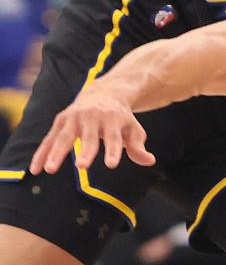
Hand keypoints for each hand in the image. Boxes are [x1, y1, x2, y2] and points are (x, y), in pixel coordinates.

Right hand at [29, 88, 154, 174]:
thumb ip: (138, 147)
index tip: (111, 164)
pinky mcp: (60, 121)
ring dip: (56, 153)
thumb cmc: (121, 119)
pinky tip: (35, 169)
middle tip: (81, 166)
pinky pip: (49, 139)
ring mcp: (73, 118)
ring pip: (63, 137)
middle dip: (85, 151)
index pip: (113, 138)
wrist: (103, 94)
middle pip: (87, 137)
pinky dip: (42, 153)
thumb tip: (149, 160)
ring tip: (50, 170)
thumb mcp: (133, 130)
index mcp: (112, 119)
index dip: (113, 151)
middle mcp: (91, 117)